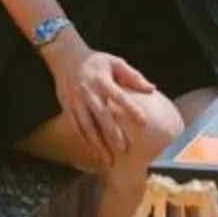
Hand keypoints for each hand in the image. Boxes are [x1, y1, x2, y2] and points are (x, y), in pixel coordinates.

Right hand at [51, 39, 152, 166]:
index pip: (119, 96)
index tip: (144, 122)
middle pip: (101, 115)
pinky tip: (95, 152)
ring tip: (109, 160)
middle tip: (124, 149)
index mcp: (101, 80)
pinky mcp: (68, 108)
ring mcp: (76, 102)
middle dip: (112, 133)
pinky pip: (77, 128)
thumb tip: (152, 89)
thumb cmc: (96, 61)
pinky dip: (86, 141)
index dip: (131, 109)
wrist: (65, 57)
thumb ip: (133, 76)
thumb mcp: (115, 62)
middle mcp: (88, 92)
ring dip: (97, 144)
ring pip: (87, 126)